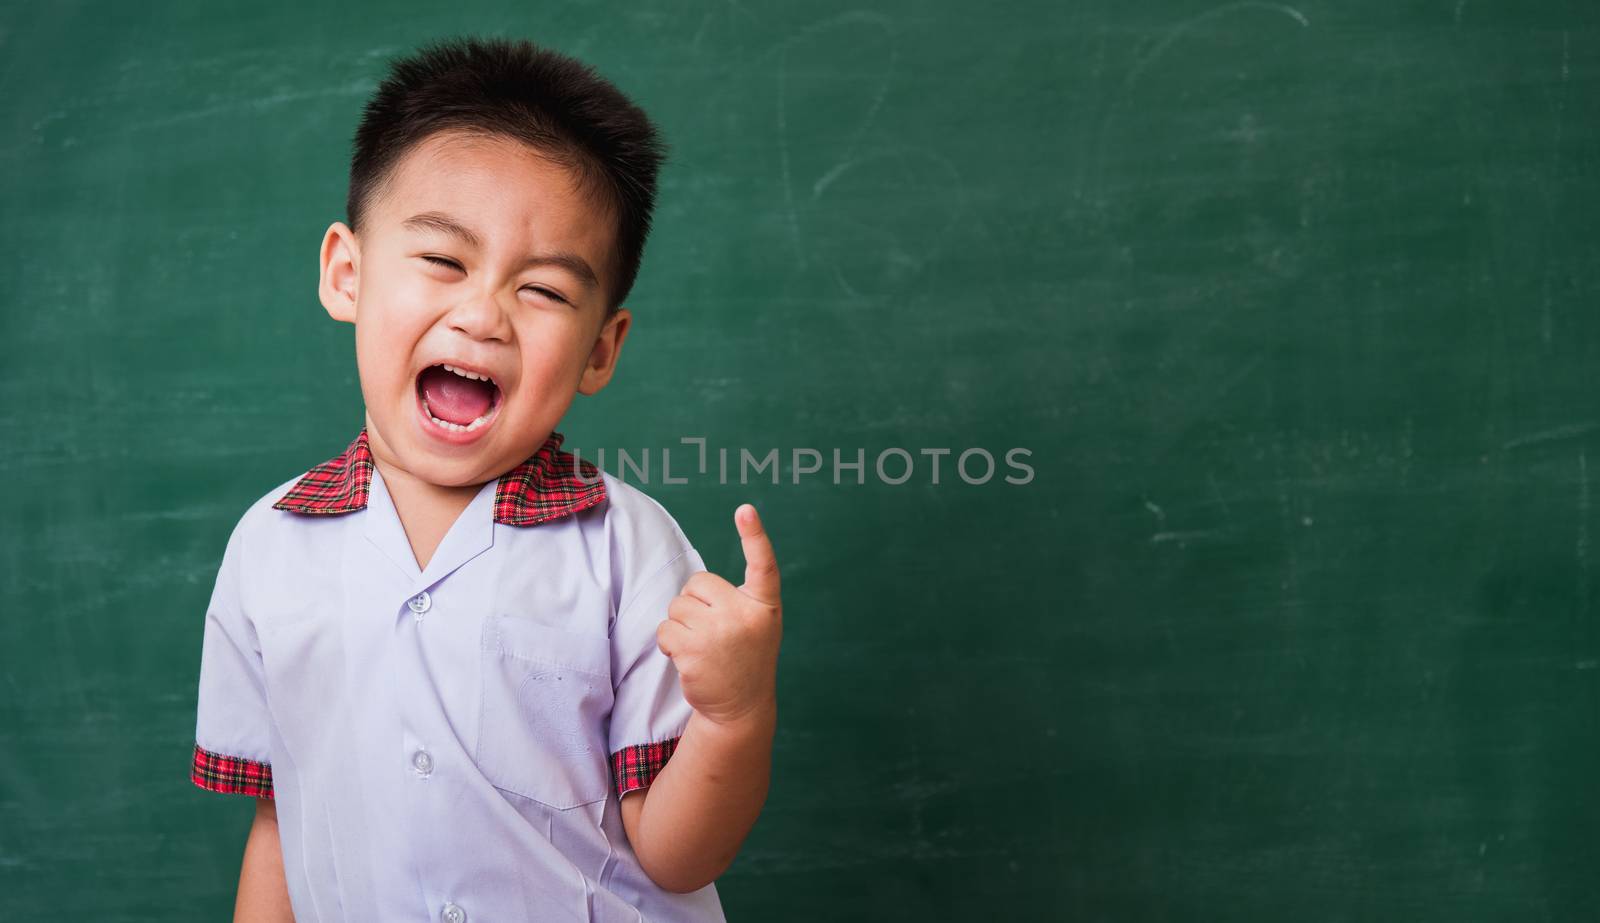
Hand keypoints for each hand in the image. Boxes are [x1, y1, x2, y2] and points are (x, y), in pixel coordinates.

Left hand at [657, 503, 781, 727]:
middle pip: (697, 583)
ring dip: (681, 625)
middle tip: (712, 630)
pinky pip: (665, 629)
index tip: (745, 510)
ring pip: (677, 606)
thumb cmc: (744, 656)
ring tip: (702, 648)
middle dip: (695, 603)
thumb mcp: (755, 623)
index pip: (763, 563)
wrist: (740, 707)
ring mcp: (720, 634)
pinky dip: (669, 643)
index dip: (754, 535)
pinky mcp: (694, 652)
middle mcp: (745, 615)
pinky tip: (689, 659)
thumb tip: (692, 588)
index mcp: (764, 604)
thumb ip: (735, 599)